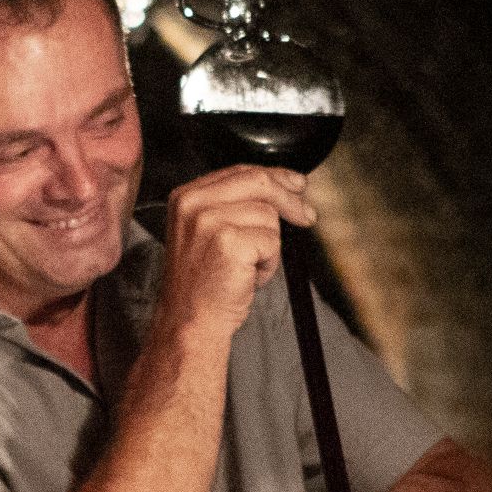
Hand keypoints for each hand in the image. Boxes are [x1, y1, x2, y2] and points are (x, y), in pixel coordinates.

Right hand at [158, 165, 310, 344]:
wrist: (190, 320)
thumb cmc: (202, 284)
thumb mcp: (207, 232)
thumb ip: (233, 204)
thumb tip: (282, 189)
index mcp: (186, 196)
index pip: (240, 171)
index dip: (275, 177)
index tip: (296, 185)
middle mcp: (193, 204)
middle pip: (259, 183)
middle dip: (290, 199)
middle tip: (306, 216)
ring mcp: (209, 222)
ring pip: (268, 216)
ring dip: (270, 245)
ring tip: (248, 266)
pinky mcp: (229, 242)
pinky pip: (272, 241)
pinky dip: (269, 263)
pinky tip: (249, 275)